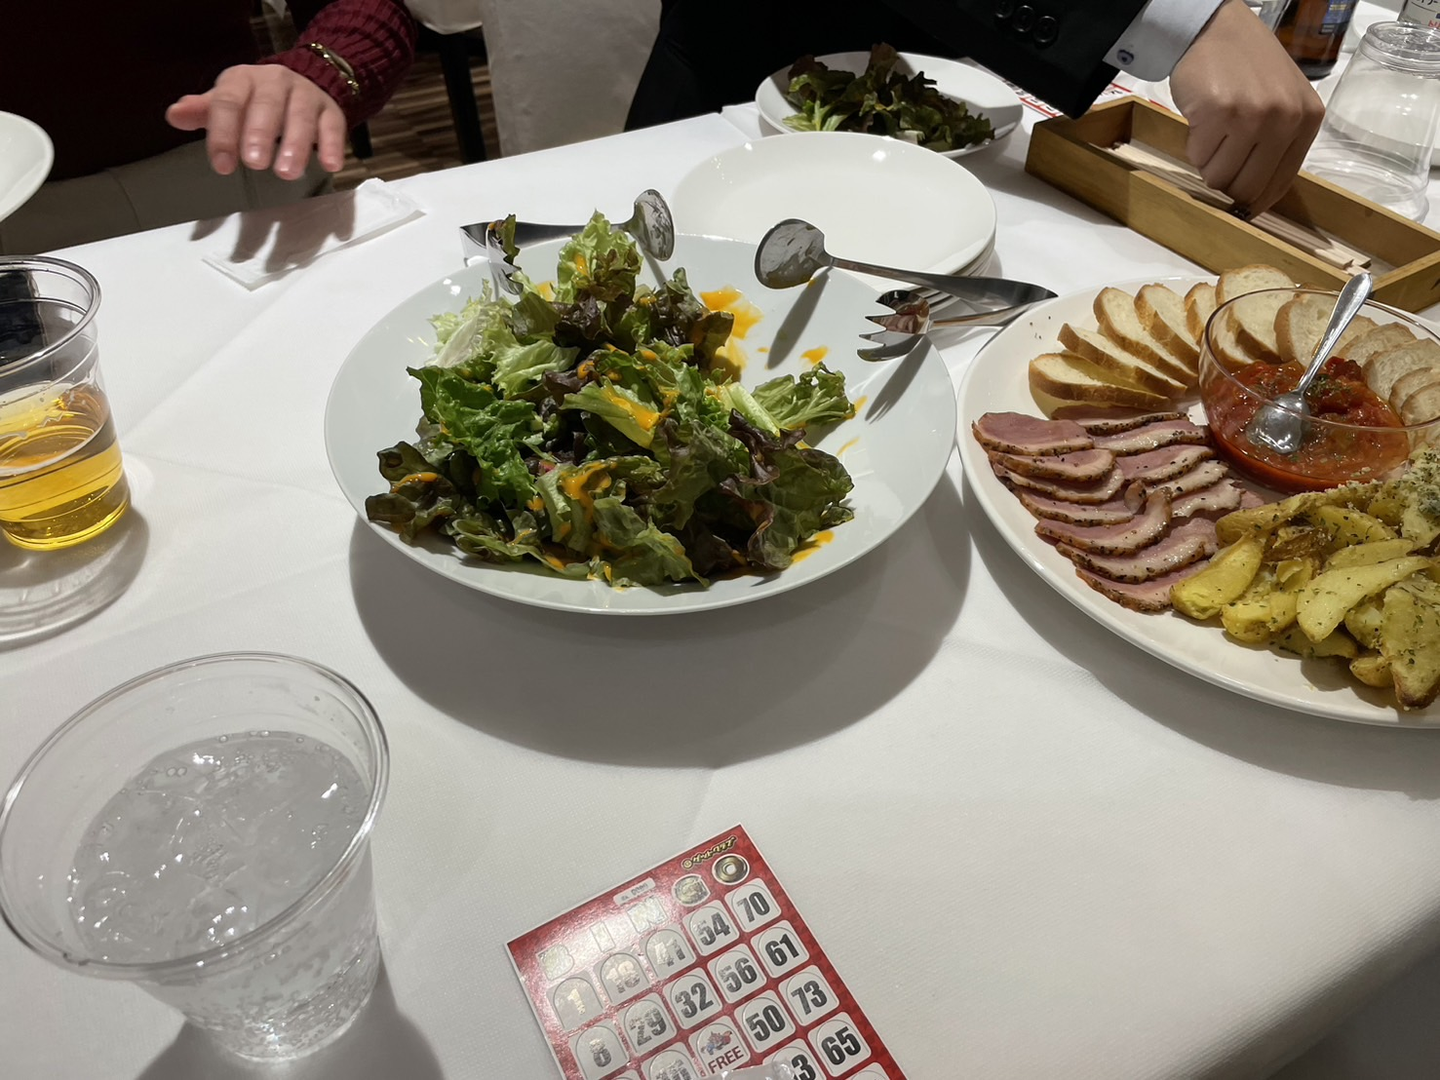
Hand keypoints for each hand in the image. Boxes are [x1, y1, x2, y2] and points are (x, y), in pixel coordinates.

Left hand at [165, 64, 347, 179]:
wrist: (299, 85)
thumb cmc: (254, 102)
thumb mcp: (227, 102)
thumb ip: (204, 112)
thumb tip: (175, 115)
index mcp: (242, 79)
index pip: (229, 102)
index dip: (224, 133)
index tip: (222, 166)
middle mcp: (275, 81)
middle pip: (267, 105)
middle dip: (260, 134)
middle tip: (255, 163)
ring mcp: (305, 94)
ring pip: (301, 116)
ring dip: (296, 144)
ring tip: (288, 172)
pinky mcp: (331, 110)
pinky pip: (333, 126)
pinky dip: (333, 145)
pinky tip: (331, 165)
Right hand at [1170, 0, 1324, 214]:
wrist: (1215, 29)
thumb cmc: (1244, 67)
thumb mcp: (1280, 101)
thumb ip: (1278, 142)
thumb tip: (1255, 198)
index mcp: (1307, 121)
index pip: (1279, 184)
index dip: (1254, 201)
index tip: (1238, 208)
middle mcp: (1286, 120)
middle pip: (1248, 188)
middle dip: (1227, 181)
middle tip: (1218, 159)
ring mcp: (1253, 117)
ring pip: (1219, 178)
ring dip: (1207, 162)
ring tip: (1212, 132)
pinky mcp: (1220, 114)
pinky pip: (1198, 158)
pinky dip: (1193, 145)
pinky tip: (1201, 120)